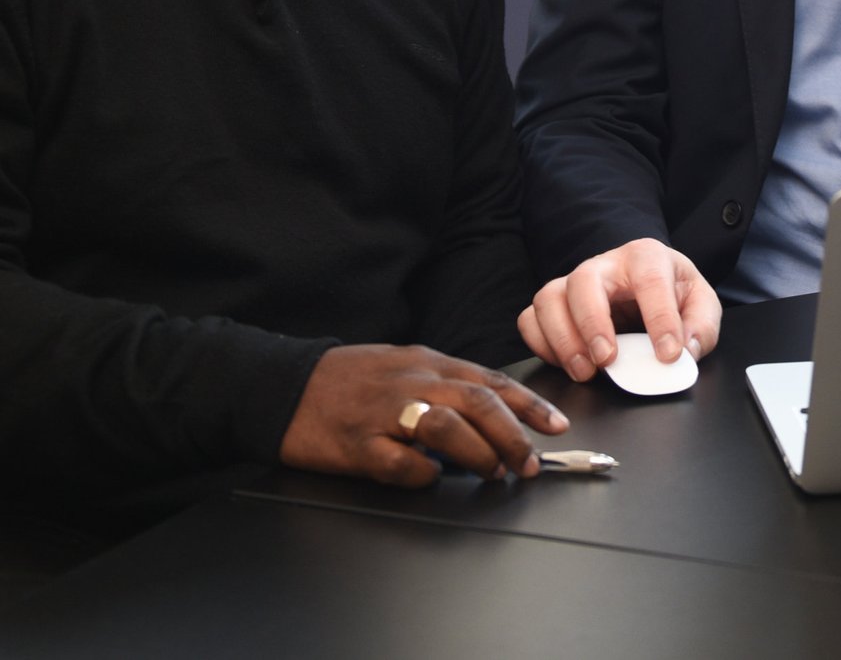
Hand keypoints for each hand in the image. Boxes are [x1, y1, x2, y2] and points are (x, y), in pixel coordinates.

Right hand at [280, 344, 567, 486]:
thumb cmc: (349, 380)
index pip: (491, 381)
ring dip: (479, 455)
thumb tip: (491, 414)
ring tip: (492, 473)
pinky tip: (428, 479)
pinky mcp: (357, 444)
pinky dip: (422, 475)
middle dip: (512, 437)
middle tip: (527, 464)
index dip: (529, 405)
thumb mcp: (403, 365)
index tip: (556, 425)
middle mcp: (412, 381)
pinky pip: (401, 464)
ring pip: (448, 429)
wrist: (283, 385)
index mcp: (427, 362)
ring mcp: (384, 412)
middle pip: (478, 404)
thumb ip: (444, 385)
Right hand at [518, 239, 722, 382]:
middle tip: (607, 360)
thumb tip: (687, 351)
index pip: (650, 280)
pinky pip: (530, 318)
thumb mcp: (700, 303)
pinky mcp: (555, 303)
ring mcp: (573, 282)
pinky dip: (541, 344)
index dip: (660, 319)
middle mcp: (605, 264)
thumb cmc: (672, 292)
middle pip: (584, 280)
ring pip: (549, 298)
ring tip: (586, 370)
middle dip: (593, 323)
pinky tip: (564, 363)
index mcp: (646, 257)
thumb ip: (701, 326)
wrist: (648, 284)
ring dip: (562, 339)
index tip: (668, 354)